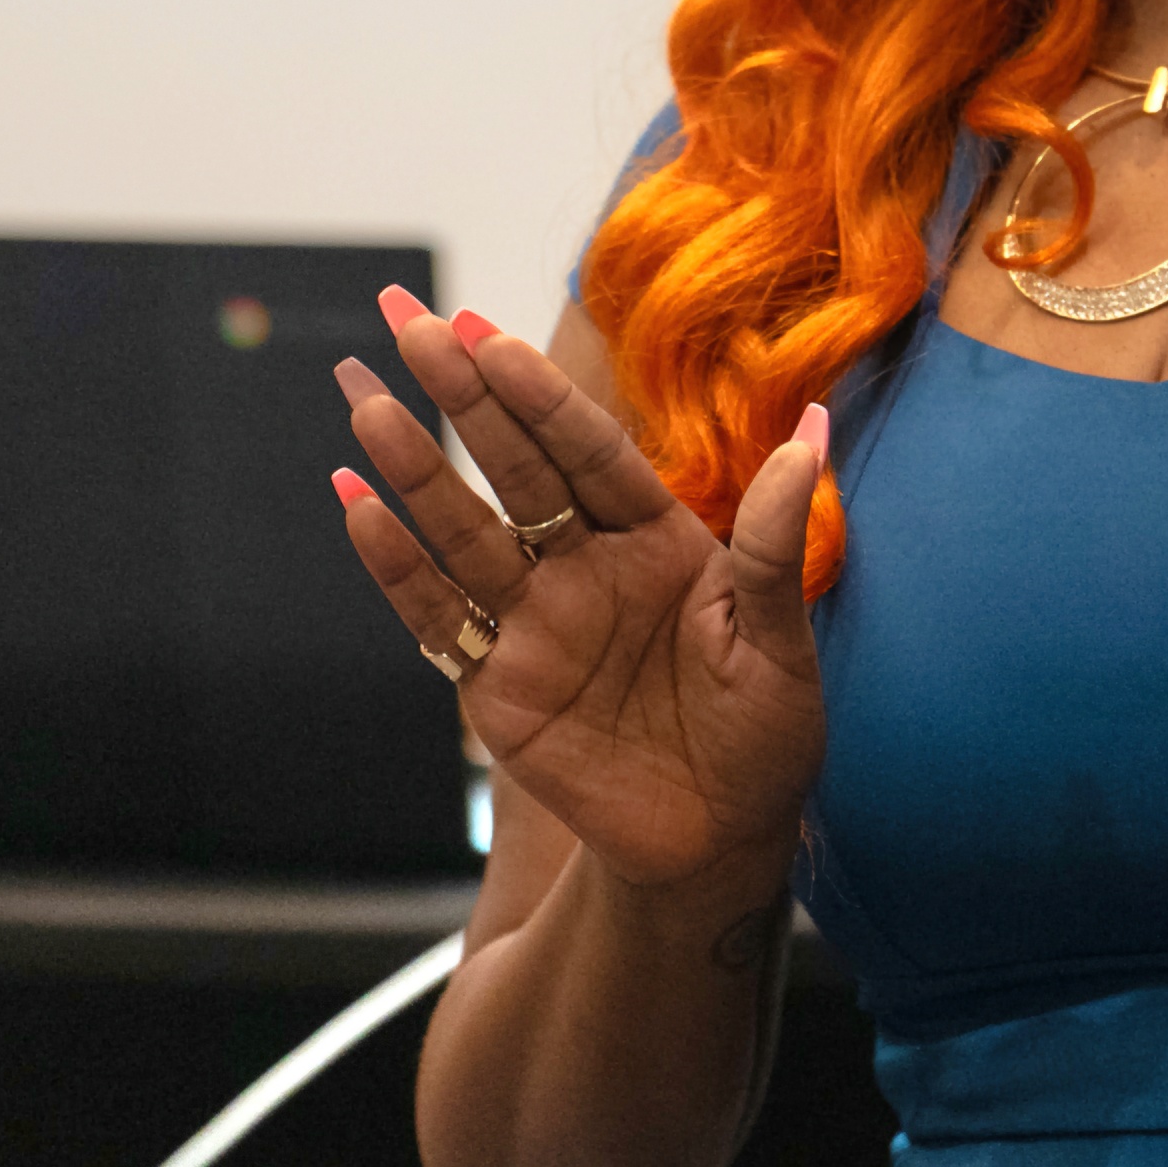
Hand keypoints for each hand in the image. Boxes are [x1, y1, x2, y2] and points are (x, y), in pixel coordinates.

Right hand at [332, 289, 827, 893]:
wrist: (719, 845)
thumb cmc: (764, 737)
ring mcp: (534, 619)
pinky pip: (437, 612)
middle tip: (410, 321)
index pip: (589, 449)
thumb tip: (812, 432)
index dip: (539, 394)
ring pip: (463, 525)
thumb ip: (772, 544)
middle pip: (514, 465)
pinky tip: (356, 504)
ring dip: (414, 464)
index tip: (490, 334)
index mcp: (656, 537)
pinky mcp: (494, 683)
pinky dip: (394, 563)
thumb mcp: (778, 643)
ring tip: (365, 396)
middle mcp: (586, 564)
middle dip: (462, 393)